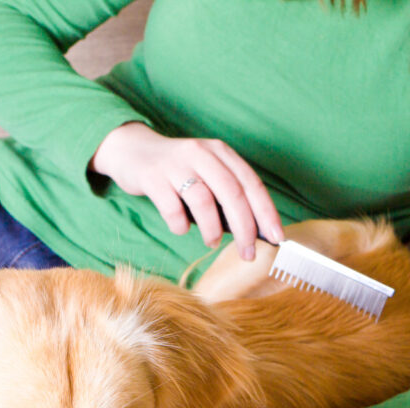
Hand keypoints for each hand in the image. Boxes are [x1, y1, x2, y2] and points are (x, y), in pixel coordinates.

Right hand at [89, 122, 284, 259]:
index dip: (267, 213)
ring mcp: (176, 164)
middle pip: (232, 194)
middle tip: (248, 253)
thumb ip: (226, 196)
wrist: (132, 151)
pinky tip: (181, 228)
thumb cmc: (177, 172)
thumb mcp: (206, 174)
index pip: (252, 184)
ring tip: (211, 242)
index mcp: (221, 153)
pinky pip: (172, 207)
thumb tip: (254, 233)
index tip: (278, 239)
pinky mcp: (153, 176)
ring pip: (203, 200)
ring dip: (212, 229)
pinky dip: (180, 225)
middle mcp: (201, 154)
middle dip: (245, 228)